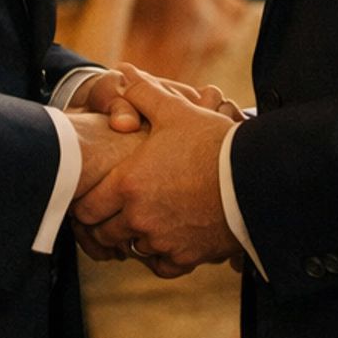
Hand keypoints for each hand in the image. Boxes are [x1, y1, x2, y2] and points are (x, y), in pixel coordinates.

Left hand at [73, 68, 240, 272]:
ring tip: (141, 220)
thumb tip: (125, 73)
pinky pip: (160, 265)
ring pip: (131, 250)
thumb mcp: (176, 110)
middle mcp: (140, 219)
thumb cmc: (212, 142)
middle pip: (103, 235)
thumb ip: (143, 93)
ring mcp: (163, 241)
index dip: (83, 203)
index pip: (85, 209)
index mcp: (128, 185)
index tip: (90, 196)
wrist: (254, 177)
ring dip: (131, 238)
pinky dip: (158, 255)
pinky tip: (164, 238)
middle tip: (111, 212)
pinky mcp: (186, 257)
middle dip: (103, 224)